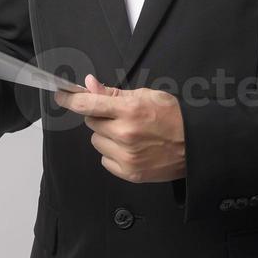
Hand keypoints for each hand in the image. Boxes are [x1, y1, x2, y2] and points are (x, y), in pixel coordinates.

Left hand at [54, 74, 185, 183]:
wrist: (196, 145)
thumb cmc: (174, 117)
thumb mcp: (146, 95)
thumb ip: (114, 93)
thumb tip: (89, 85)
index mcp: (129, 111)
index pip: (88, 104)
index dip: (70, 99)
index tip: (60, 94)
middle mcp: (125, 134)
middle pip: (91, 122)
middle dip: (100, 117)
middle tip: (120, 116)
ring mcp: (126, 156)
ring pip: (97, 142)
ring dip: (106, 136)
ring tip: (129, 134)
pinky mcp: (129, 172)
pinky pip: (106, 160)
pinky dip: (113, 153)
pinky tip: (132, 148)